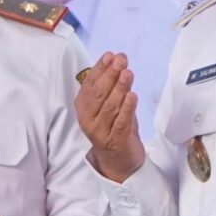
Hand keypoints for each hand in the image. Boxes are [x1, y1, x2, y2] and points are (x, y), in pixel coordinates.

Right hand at [76, 53, 145, 181]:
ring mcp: (101, 132)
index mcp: (83, 108)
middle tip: (121, 60)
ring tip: (128, 73)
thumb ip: (110, 85)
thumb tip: (114, 59)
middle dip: (111, 74)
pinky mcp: (116, 141)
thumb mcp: (108, 105)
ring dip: (119, 88)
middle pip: (99, 94)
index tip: (110, 55)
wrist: (118, 160)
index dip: (99, 69)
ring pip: (110, 107)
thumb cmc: (113, 126)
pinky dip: (127, 108)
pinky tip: (132, 95)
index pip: (89, 85)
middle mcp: (88, 120)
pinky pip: (121, 122)